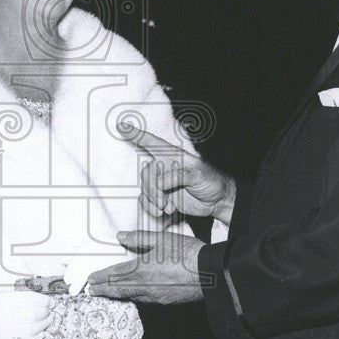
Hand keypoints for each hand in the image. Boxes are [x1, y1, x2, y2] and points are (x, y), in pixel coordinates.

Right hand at [0, 291, 55, 338]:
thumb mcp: (4, 296)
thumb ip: (22, 298)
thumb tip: (46, 302)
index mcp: (3, 300)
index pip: (31, 299)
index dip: (45, 301)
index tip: (51, 303)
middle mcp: (2, 315)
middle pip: (33, 315)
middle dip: (46, 314)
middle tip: (49, 313)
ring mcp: (2, 332)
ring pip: (31, 330)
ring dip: (44, 326)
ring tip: (46, 322)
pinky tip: (40, 334)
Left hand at [87, 229, 205, 303]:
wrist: (209, 273)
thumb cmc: (187, 253)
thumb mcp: (161, 239)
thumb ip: (139, 238)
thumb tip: (120, 236)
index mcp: (141, 270)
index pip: (115, 274)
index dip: (101, 277)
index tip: (91, 279)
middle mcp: (145, 286)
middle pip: (118, 289)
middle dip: (104, 290)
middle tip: (91, 291)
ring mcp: (155, 296)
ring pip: (131, 296)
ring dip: (117, 294)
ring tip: (108, 293)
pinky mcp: (165, 301)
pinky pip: (144, 300)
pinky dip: (134, 297)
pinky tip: (133, 295)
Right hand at [120, 124, 235, 223]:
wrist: (216, 200)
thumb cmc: (211, 181)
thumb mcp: (199, 175)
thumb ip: (178, 176)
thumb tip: (160, 183)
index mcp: (173, 156)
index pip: (152, 142)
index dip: (136, 134)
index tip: (122, 126)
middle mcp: (164, 167)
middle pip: (146, 173)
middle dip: (152, 189)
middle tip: (164, 201)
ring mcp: (161, 183)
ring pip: (144, 188)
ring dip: (153, 200)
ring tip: (167, 208)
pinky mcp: (160, 197)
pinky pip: (145, 200)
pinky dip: (150, 207)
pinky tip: (161, 211)